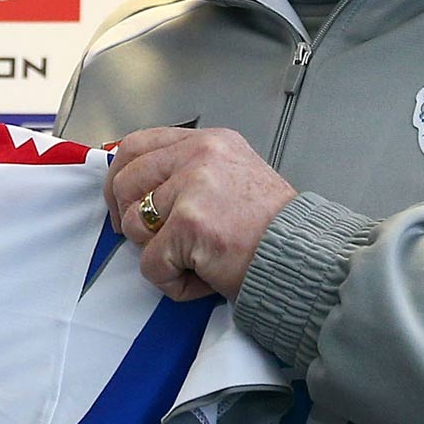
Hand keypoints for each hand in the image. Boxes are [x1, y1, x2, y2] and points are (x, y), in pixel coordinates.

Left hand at [106, 127, 295, 301]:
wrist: (304, 257)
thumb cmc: (273, 229)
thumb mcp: (232, 177)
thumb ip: (189, 173)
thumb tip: (140, 189)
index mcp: (209, 142)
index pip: (137, 145)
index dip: (119, 178)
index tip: (121, 203)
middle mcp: (199, 155)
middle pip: (126, 182)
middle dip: (128, 218)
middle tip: (148, 241)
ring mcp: (192, 187)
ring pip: (135, 225)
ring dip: (157, 253)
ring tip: (194, 259)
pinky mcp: (189, 224)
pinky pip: (151, 263)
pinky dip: (172, 282)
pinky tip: (203, 278)